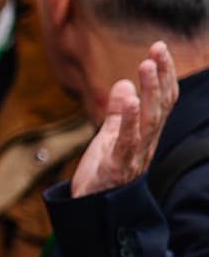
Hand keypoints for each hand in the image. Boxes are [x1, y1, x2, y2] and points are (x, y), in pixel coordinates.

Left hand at [72, 42, 178, 197]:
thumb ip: (118, 112)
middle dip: (161, 76)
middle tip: (158, 50)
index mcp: (146, 133)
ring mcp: (134, 155)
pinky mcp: (117, 167)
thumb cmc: (103, 172)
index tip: (160, 48)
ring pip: (149, 120)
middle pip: (161, 105)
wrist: (91, 208)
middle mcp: (146, 142)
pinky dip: (129, 121)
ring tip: (146, 66)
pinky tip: (130, 101)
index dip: (164, 74)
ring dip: (150, 91)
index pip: (163, 100)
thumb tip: (125, 83)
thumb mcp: (110, 135)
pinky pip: (127, 142)